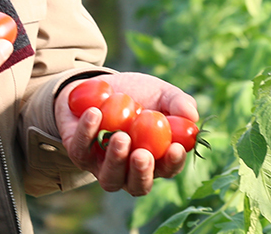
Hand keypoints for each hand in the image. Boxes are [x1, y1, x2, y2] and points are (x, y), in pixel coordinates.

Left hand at [56, 72, 198, 195]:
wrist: (95, 86)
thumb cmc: (135, 93)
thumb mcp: (159, 92)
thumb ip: (177, 102)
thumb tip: (192, 115)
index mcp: (155, 159)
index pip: (167, 169)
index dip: (172, 162)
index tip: (175, 147)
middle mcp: (129, 170)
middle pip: (138, 185)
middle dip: (142, 172)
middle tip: (143, 154)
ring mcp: (102, 166)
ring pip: (110, 178)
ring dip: (116, 160)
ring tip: (121, 136)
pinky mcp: (78, 153)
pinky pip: (81, 150)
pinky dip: (87, 132)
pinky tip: (95, 113)